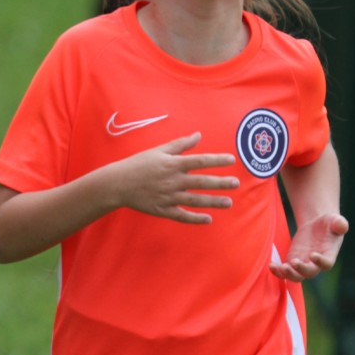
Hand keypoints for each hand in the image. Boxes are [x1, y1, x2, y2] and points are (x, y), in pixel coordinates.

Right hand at [112, 132, 239, 223]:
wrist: (118, 183)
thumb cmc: (139, 163)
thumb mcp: (159, 150)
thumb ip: (180, 144)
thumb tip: (198, 135)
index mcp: (173, 164)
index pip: (200, 161)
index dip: (217, 160)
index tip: (231, 160)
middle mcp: (173, 181)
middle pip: (202, 182)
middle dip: (220, 183)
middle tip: (236, 184)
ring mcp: (169, 197)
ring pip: (195, 200)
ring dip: (213, 202)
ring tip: (229, 203)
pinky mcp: (163, 210)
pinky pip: (182, 216)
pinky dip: (195, 218)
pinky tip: (208, 219)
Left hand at [269, 213, 348, 281]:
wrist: (317, 225)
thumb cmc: (329, 223)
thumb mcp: (335, 220)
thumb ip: (339, 223)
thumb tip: (342, 225)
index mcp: (329, 255)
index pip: (326, 264)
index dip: (320, 262)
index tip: (313, 254)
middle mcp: (316, 264)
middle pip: (309, 273)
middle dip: (301, 270)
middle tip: (294, 262)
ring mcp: (304, 265)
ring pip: (296, 276)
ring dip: (288, 274)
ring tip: (280, 267)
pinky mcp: (293, 262)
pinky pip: (285, 272)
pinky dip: (277, 271)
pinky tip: (271, 265)